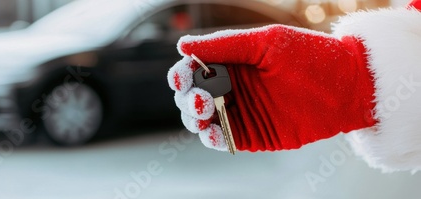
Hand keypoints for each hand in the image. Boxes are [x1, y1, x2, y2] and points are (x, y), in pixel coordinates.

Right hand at [168, 24, 376, 151]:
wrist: (347, 87)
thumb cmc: (310, 57)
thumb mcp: (264, 43)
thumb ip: (224, 45)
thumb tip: (183, 45)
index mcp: (232, 63)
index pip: (194, 70)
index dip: (181, 75)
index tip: (181, 77)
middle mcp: (233, 88)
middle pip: (192, 96)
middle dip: (187, 98)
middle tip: (200, 98)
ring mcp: (241, 112)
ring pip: (201, 120)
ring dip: (194, 118)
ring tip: (204, 111)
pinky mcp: (252, 135)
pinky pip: (222, 139)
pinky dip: (212, 138)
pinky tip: (213, 131)